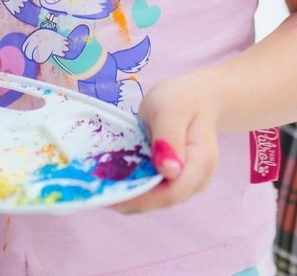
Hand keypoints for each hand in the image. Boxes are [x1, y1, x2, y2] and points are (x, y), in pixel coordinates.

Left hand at [111, 72, 218, 214]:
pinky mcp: (175, 180)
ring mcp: (186, 183)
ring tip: (101, 182)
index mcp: (200, 162)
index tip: (109, 189)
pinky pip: (154, 190)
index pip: (171, 193)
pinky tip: (114, 176)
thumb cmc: (182, 98)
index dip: (140, 197)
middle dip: (129, 197)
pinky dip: (134, 186)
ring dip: (129, 194)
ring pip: (156, 199)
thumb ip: (169, 137)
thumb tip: (168, 171)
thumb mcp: (171, 108)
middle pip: (161, 200)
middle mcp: (196, 180)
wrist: (197, 96)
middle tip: (96, 187)